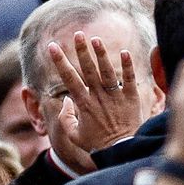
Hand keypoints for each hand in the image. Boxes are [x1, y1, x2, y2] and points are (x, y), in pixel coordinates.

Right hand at [48, 32, 148, 151]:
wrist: (122, 150)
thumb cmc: (97, 144)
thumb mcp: (74, 135)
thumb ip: (65, 117)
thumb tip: (64, 100)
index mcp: (83, 104)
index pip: (69, 78)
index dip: (59, 61)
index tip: (51, 46)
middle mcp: (99, 97)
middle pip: (88, 70)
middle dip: (81, 51)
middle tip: (77, 34)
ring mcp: (116, 97)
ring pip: (108, 71)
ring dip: (102, 54)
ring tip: (96, 39)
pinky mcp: (132, 99)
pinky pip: (130, 80)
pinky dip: (128, 66)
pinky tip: (125, 52)